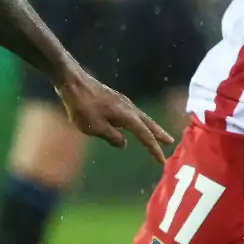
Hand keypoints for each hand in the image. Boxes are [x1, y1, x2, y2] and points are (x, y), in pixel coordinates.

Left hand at [55, 67, 174, 163]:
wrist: (73, 82)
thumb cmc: (82, 106)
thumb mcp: (95, 127)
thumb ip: (112, 137)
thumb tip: (124, 143)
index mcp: (127, 116)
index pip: (145, 136)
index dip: (154, 149)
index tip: (162, 161)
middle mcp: (129, 108)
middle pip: (148, 123)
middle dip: (159, 134)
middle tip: (170, 142)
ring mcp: (122, 102)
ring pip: (141, 117)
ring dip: (151, 126)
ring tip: (158, 135)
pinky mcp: (115, 99)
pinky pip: (133, 113)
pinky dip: (139, 121)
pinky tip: (134, 124)